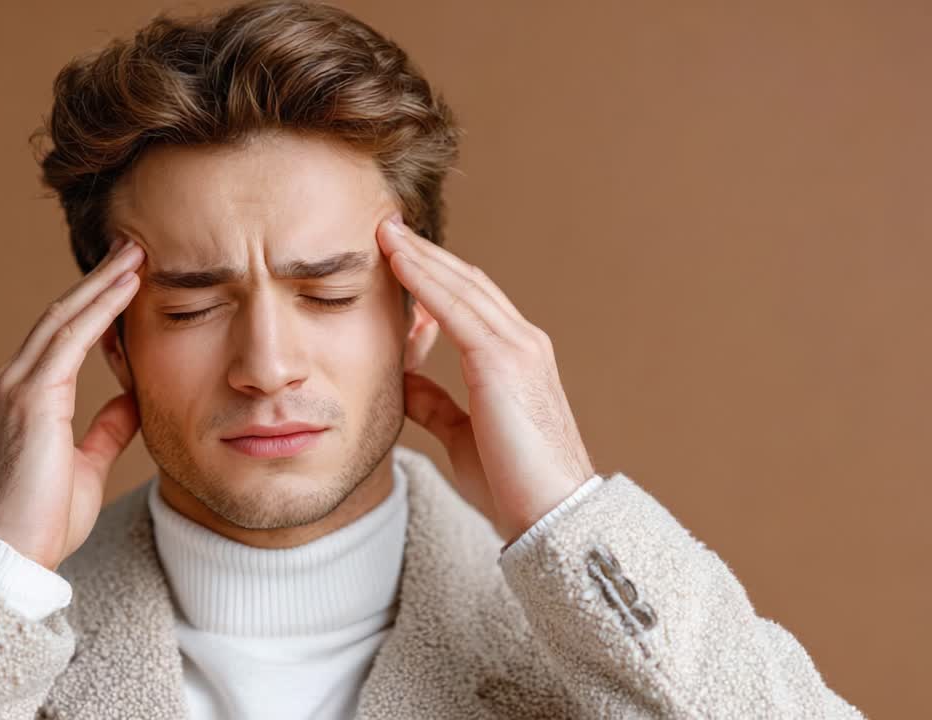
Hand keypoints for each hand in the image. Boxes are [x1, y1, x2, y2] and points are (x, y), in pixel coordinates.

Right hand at [0, 236, 144, 570]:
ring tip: (136, 253)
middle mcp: (14, 382)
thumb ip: (106, 429)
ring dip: (103, 283)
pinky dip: (100, 310)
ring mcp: (17, 388)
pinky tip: (126, 288)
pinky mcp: (31, 400)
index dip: (95, 303)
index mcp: (25, 398)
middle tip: (133, 246)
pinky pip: (70, 341)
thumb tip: (132, 399)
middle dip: (99, 279)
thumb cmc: (42, 520)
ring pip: (65, 318)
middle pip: (62, 315)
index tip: (126, 277)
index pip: (63, 335)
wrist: (10, 557)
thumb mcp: (85, 466)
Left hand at [377, 214, 594, 543]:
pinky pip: (456, 309)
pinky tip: (397, 261)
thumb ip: (436, 404)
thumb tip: (403, 380)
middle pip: (466, 283)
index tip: (397, 255)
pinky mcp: (504, 361)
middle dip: (424, 253)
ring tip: (383, 231)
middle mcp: (522, 343)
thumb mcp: (461, 437)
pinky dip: (424, 280)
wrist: (551, 517)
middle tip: (385, 226)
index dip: (434, 275)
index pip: (470, 302)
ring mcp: (517, 347)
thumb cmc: (512, 487)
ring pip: (461, 286)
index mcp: (515, 359)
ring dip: (420, 256)